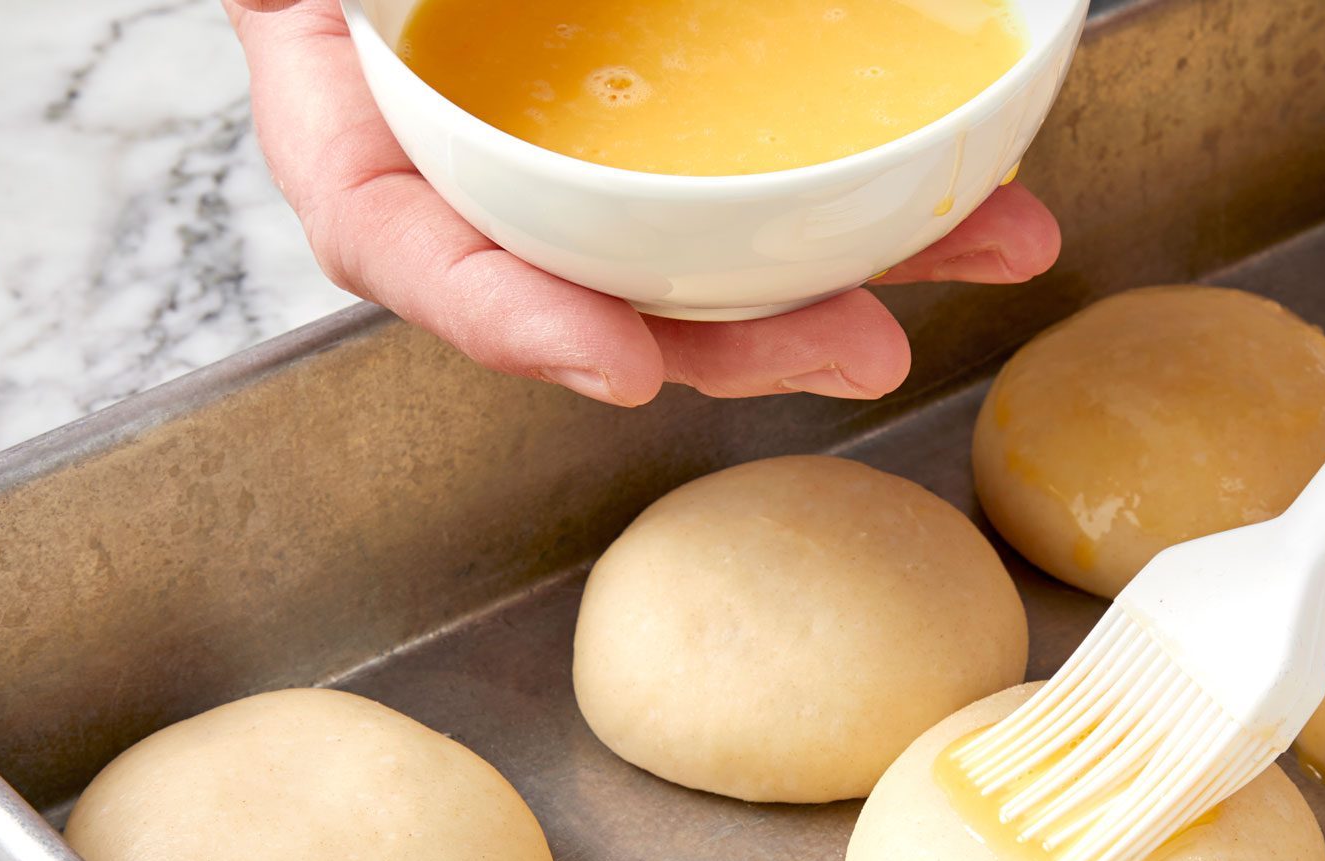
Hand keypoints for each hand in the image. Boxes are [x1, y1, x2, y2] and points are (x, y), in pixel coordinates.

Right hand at [226, 0, 1060, 406]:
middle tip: (866, 348)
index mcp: (355, 124)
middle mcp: (466, 160)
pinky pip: (762, 164)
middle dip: (742, 337)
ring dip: (854, 260)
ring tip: (992, 246)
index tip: (620, 360)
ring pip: (706, 237)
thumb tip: (331, 5)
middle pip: (596, 284)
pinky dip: (863, 187)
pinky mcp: (671, 116)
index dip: (515, 321)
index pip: (408, 248)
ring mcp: (572, 146)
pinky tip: (971, 184)